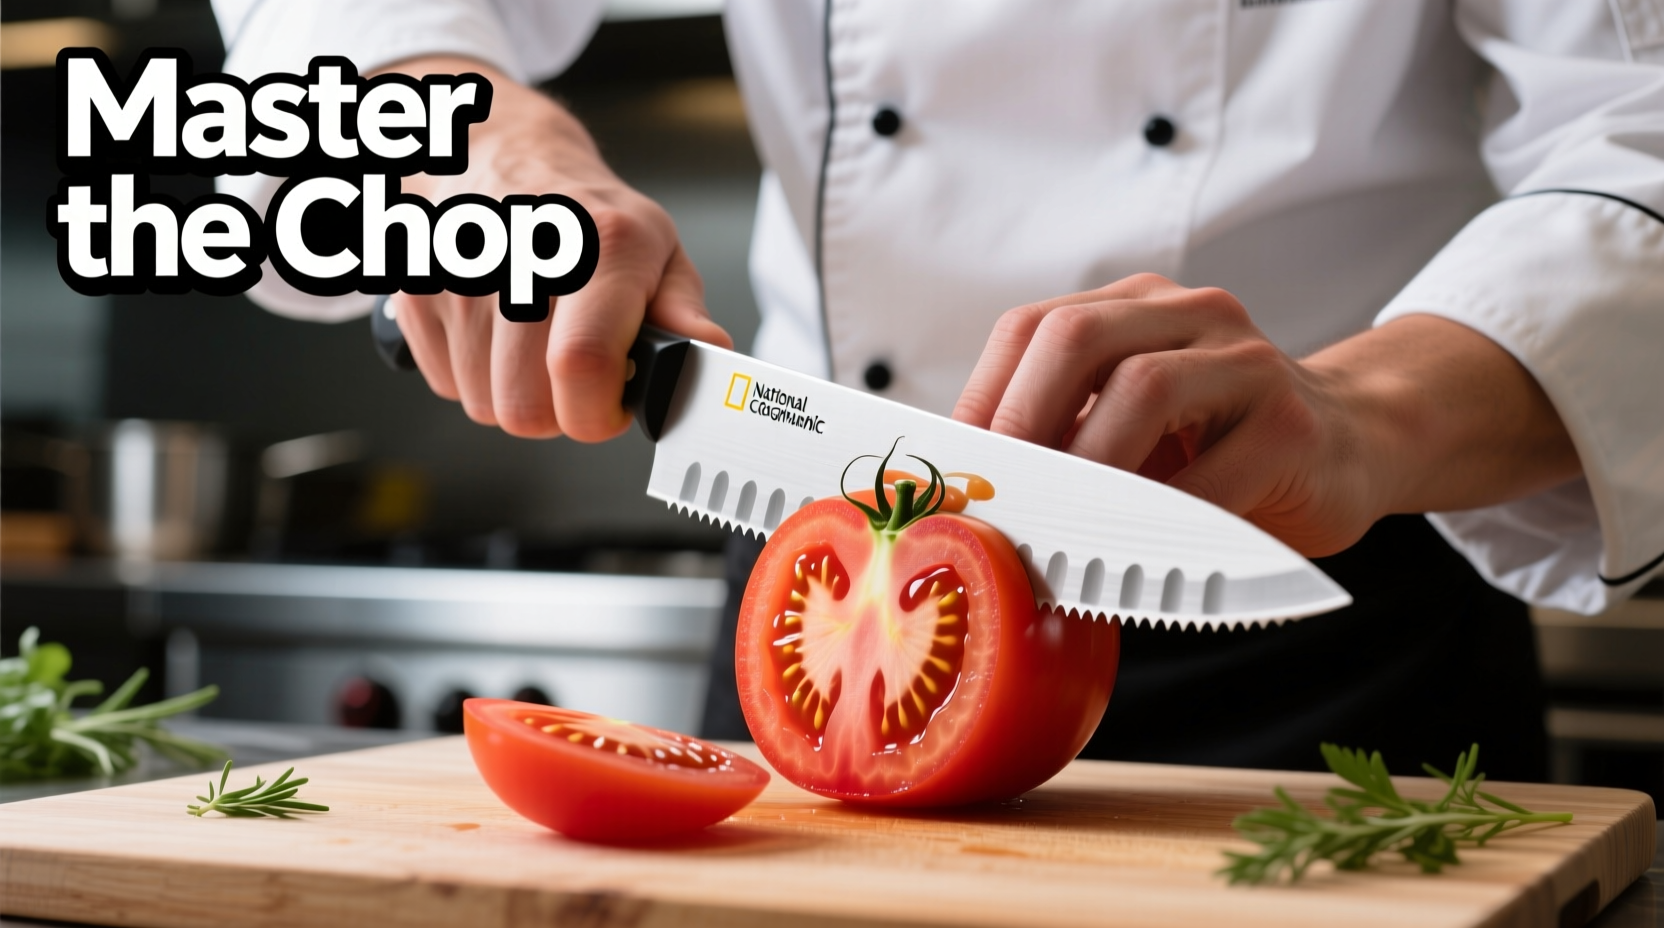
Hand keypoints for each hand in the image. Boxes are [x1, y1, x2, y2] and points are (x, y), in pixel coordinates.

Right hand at [378, 57, 730, 439]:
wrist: (502, 157)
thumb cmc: (588, 217)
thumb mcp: (656, 252)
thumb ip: (683, 313)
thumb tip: (709, 352)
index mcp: (600, 246)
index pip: (581, 365)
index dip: (595, 412)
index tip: (609, 405)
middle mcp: (523, 255)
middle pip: (525, 406)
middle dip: (558, 410)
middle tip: (575, 372)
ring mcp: (461, 273)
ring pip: (484, 404)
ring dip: (516, 393)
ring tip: (536, 344)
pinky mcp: (416, 290)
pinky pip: (447, 385)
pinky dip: (475, 375)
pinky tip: (497, 333)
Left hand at [952, 274, 1579, 555]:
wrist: (1355, 443)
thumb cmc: (1222, 447)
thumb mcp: (1132, 428)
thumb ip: (1065, 440)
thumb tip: (967, 496)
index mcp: (1135, 307)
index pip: (1031, 328)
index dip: (982, 401)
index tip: (956, 476)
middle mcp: (1189, 315)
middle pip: (1078, 337)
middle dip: (1024, 421)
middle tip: (1003, 497)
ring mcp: (1248, 362)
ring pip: (1145, 388)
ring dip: (1090, 470)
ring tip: (1062, 528)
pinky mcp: (1292, 425)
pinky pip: (1214, 472)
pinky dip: (1162, 517)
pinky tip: (1138, 554)